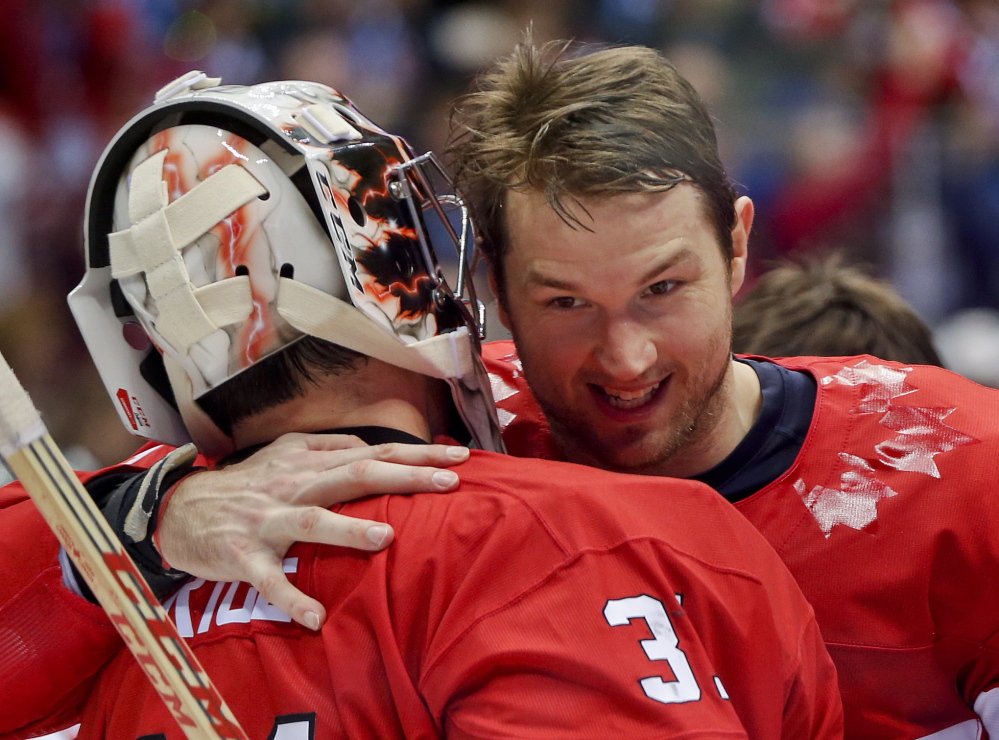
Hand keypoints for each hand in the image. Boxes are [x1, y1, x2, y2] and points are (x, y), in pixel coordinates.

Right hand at [154, 432, 468, 629]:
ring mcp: (268, 521)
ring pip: (311, 521)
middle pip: (354, 475)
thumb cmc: (244, 484)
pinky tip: (314, 618)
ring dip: (347, 530)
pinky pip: (268, 579)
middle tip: (448, 483)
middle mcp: (294, 485)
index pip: (372, 454)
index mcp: (308, 462)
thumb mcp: (284, 452)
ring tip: (386, 539)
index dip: (415, 457)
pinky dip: (290, 597)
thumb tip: (368, 444)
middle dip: (404, 477)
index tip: (459, 459)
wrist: (179, 510)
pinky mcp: (242, 556)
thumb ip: (327, 445)